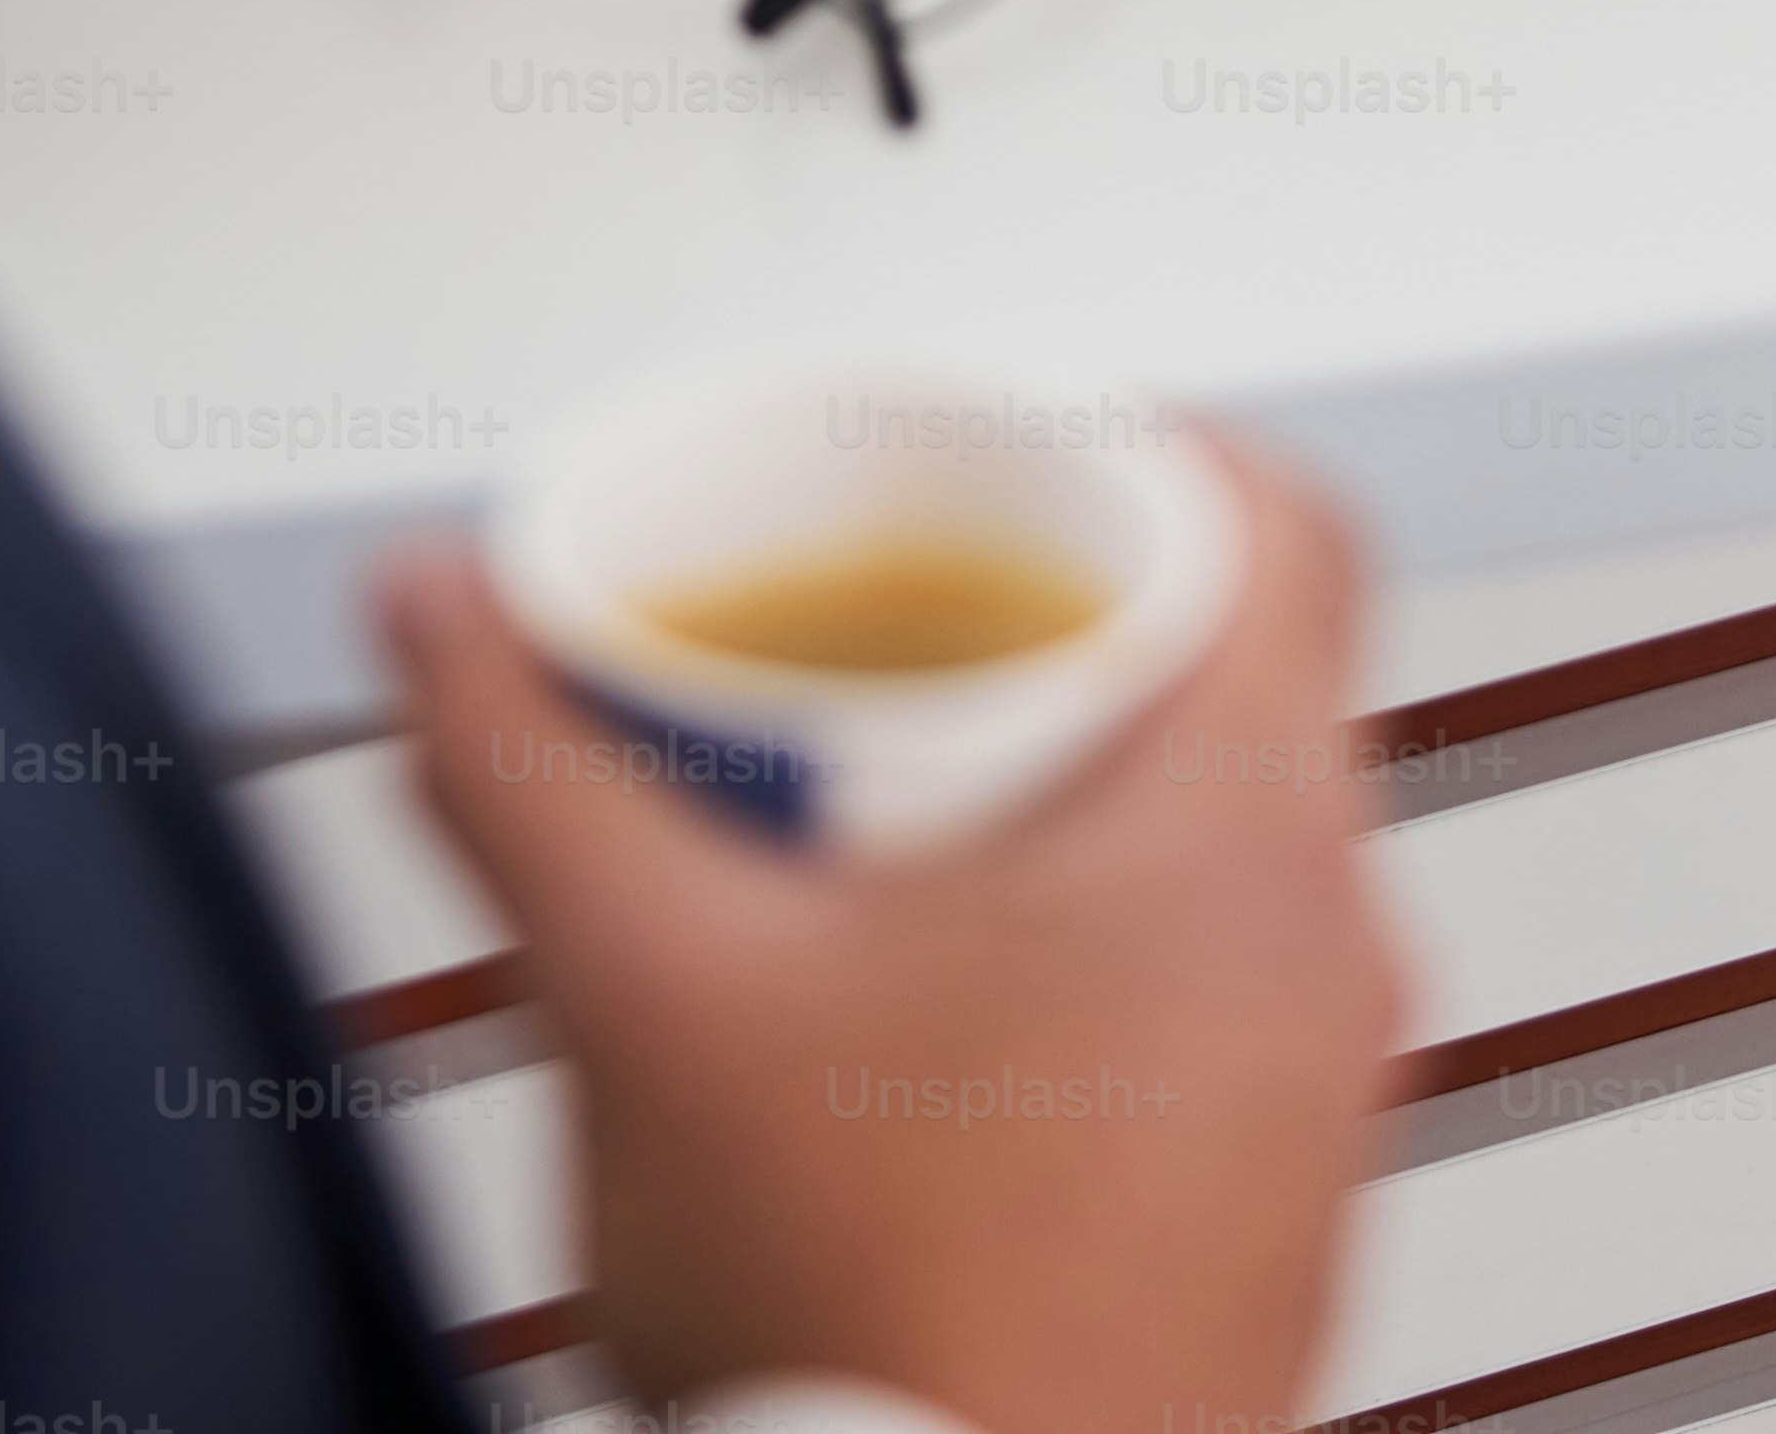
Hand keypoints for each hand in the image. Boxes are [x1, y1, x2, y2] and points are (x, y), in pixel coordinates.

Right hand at [387, 447, 1401, 1433]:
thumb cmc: (873, 1323)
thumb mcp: (644, 989)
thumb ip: (526, 767)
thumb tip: (444, 610)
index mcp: (1236, 841)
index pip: (1284, 528)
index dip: (1145, 451)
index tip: (1014, 465)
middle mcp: (1330, 956)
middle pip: (1249, 688)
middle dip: (1062, 645)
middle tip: (904, 660)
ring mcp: (1325, 1102)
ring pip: (1240, 863)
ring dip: (1084, 820)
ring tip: (894, 852)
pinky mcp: (1285, 1225)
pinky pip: (1227, 1015)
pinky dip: (1107, 973)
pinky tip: (940, 1036)